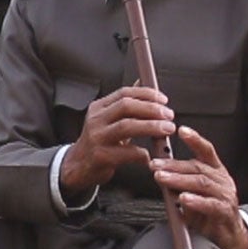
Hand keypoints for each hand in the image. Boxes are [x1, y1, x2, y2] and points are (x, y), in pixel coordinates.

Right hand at [60, 86, 175, 195]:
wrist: (79, 166)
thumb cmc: (99, 142)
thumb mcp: (108, 119)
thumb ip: (125, 103)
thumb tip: (142, 82)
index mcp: (99, 108)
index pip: (124, 93)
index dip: (146, 94)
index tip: (163, 100)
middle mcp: (96, 120)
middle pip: (126, 106)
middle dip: (151, 109)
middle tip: (169, 115)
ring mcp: (97, 138)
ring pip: (126, 126)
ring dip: (151, 127)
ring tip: (167, 130)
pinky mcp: (100, 156)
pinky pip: (127, 152)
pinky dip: (142, 154)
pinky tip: (148, 156)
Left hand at [151, 126, 247, 248]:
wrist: (229, 235)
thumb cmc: (208, 212)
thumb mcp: (193, 193)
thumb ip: (179, 183)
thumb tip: (159, 172)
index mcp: (215, 171)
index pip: (206, 150)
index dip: (195, 139)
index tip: (181, 129)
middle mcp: (222, 179)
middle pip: (197, 167)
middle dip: (173, 165)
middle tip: (154, 164)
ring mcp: (225, 195)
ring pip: (201, 183)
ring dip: (179, 180)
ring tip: (162, 179)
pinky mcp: (225, 212)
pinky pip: (210, 204)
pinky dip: (196, 201)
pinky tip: (184, 199)